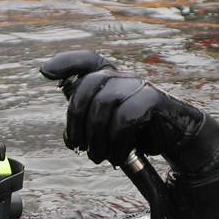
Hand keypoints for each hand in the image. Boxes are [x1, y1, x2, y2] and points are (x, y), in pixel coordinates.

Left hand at [40, 51, 207, 168]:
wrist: (173, 139)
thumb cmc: (135, 133)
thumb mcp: (109, 128)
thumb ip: (90, 125)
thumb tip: (69, 138)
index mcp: (109, 80)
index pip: (87, 61)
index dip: (65, 63)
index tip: (45, 72)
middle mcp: (121, 77)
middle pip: (87, 88)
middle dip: (76, 122)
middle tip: (78, 147)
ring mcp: (137, 85)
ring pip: (103, 105)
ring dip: (96, 138)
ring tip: (98, 157)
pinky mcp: (152, 99)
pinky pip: (124, 119)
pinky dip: (116, 143)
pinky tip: (117, 156)